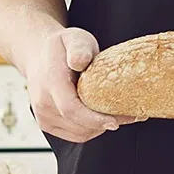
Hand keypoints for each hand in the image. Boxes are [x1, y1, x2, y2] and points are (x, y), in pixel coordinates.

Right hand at [25, 27, 138, 142]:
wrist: (39, 55)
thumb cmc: (62, 47)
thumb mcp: (74, 39)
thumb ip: (79, 49)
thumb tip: (80, 61)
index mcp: (50, 83)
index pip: (70, 109)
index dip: (94, 119)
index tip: (115, 121)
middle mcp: (43, 104)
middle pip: (78, 124)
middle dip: (107, 123)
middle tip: (134, 114)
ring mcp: (44, 117)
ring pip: (79, 133)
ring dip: (102, 127)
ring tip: (124, 114)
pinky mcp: (49, 124)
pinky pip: (76, 135)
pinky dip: (93, 130)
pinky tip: (106, 117)